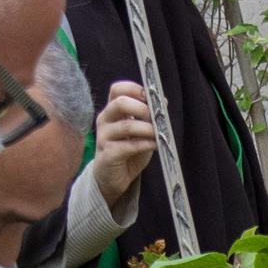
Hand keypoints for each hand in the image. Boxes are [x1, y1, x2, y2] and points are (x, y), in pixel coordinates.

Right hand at [92, 82, 155, 211]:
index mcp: (111, 110)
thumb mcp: (141, 131)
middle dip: (143, 109)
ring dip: (148, 130)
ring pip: (127, 125)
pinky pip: (128, 146)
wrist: (113, 178)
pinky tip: (155, 146)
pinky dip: (146, 144)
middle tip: (156, 119)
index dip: (135, 89)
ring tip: (158, 135)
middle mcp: (104, 120)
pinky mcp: (107, 154)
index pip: (117, 89)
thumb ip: (149, 117)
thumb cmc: (127, 151)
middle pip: (120, 102)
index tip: (150, 98)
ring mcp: (103, 137)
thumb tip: (164, 102)